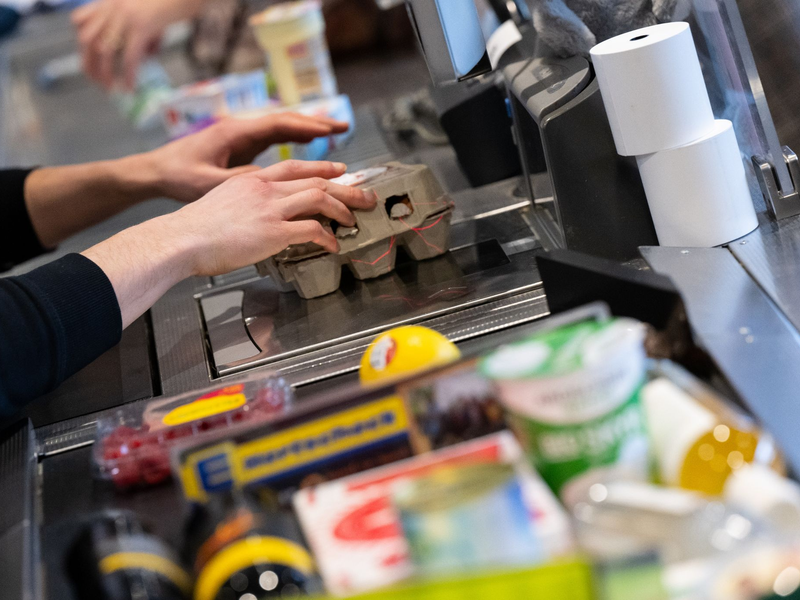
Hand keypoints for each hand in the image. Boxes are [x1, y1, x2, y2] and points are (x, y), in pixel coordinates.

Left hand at [71, 0, 203, 89]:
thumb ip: (141, 31)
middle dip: (89, 64)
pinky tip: (130, 86)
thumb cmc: (170, 1)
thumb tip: (147, 55)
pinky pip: (130, 56)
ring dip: (106, 73)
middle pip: (88, 39)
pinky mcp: (141, 27)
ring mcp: (125, 17)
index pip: (80, 21)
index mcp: (110, 2)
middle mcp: (113, 8)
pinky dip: (129, 74)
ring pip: (105, 51)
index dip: (81, 43)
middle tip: (97, 82)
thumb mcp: (147, 12)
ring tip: (112, 88)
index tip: (89, 59)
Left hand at [145, 113, 350, 202]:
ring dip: (308, 130)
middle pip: (286, 121)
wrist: (155, 172)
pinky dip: (294, 140)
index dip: (308, 127)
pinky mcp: (240, 146)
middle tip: (344, 127)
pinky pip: (274, 139)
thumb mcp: (211, 183)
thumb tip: (274, 182)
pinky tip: (308, 147)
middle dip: (316, 124)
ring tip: (335, 134)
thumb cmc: (178, 176)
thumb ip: (243, 181)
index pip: (280, 124)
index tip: (332, 131)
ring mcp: (242, 136)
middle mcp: (242, 129)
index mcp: (237, 133)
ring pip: (282, 128)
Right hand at [169, 160, 376, 275]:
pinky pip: (313, 231)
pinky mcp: (274, 232)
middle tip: (365, 195)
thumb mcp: (221, 202)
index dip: (322, 167)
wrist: (181, 239)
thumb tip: (257, 217)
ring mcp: (271, 209)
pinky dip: (328, 238)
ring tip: (356, 220)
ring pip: (321, 199)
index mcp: (252, 179)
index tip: (340, 170)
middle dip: (347, 188)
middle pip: (317, 180)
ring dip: (344, 209)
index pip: (295, 167)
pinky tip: (333, 246)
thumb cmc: (194, 230)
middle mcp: (265, 189)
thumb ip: (245, 203)